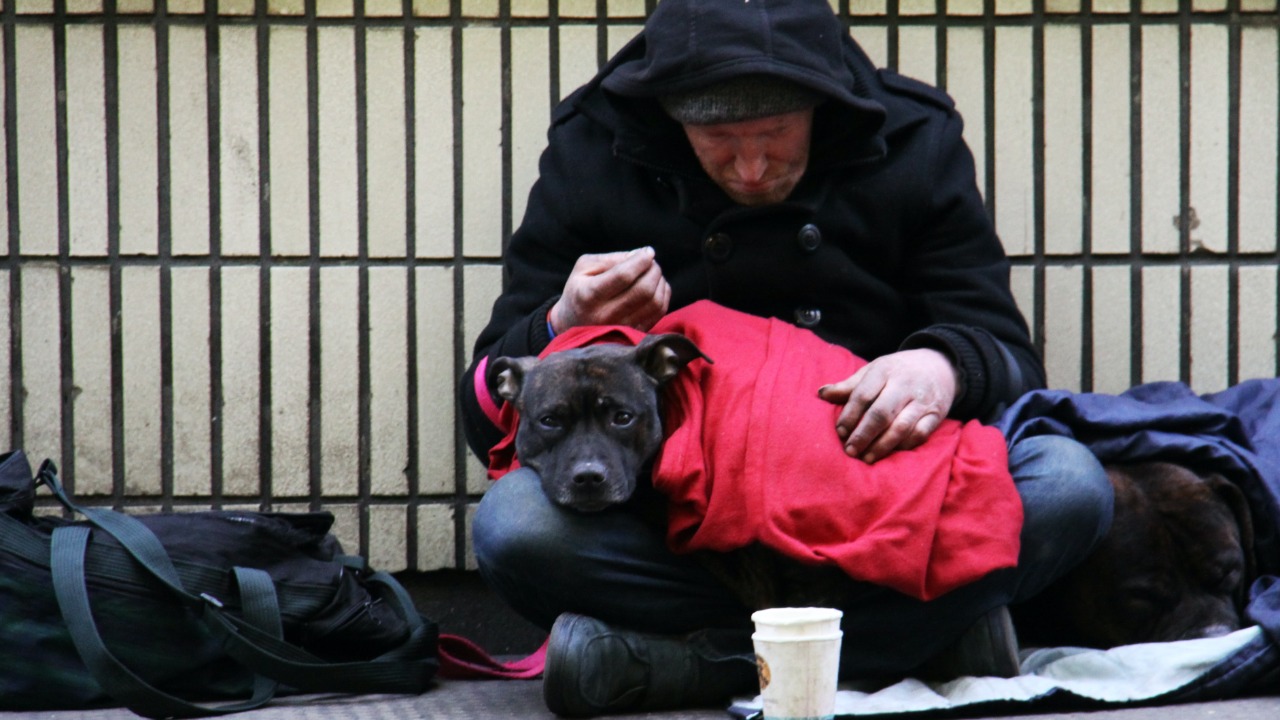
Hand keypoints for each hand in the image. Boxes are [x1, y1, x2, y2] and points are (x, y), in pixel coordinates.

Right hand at [550, 247, 670, 332]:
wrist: (571, 324)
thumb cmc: (579, 290)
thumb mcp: (584, 267)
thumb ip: (611, 259)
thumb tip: (641, 255)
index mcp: (589, 295)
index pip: (623, 276)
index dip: (641, 260)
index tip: (648, 251)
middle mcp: (605, 315)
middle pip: (643, 290)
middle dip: (653, 270)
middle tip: (651, 262)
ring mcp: (620, 328)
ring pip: (654, 303)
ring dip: (660, 282)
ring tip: (654, 273)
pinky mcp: (633, 335)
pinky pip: (658, 314)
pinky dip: (663, 296)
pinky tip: (657, 287)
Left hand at [817, 348, 958, 463]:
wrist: (940, 366)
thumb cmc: (897, 371)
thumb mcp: (873, 371)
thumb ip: (849, 385)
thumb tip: (821, 394)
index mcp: (884, 371)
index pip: (863, 395)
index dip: (849, 415)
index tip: (839, 432)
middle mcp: (904, 385)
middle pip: (881, 413)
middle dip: (863, 435)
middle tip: (850, 450)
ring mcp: (922, 400)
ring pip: (901, 427)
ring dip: (882, 446)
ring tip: (867, 458)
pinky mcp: (936, 415)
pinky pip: (920, 434)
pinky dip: (904, 446)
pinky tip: (890, 453)